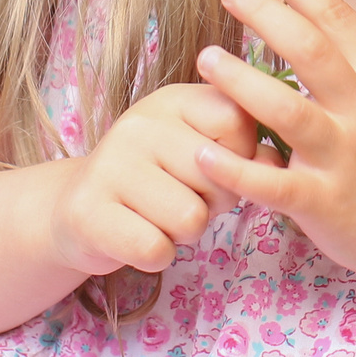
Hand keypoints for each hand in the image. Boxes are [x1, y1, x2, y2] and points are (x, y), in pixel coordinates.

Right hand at [44, 84, 259, 276]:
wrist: (79, 208)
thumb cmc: (156, 179)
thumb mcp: (196, 148)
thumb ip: (241, 149)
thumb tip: (276, 163)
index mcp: (171, 101)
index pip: (236, 120)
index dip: (240, 156)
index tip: (214, 165)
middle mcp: (137, 125)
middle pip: (219, 178)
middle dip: (213, 202)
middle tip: (182, 197)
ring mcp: (109, 166)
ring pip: (191, 219)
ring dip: (184, 233)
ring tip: (159, 217)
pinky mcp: (88, 213)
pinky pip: (156, 250)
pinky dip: (157, 255)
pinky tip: (138, 236)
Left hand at [195, 0, 355, 291]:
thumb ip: (353, 66)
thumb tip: (304, 14)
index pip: (339, 18)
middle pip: (310, 50)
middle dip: (265, 14)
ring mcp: (345, 159)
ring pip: (285, 110)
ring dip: (240, 80)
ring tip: (206, 56)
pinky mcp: (323, 204)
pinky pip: (271, 183)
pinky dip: (234, 168)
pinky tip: (201, 152)